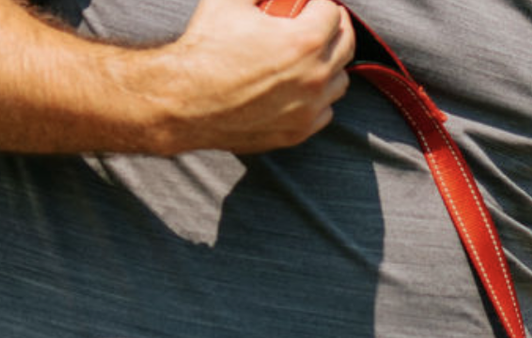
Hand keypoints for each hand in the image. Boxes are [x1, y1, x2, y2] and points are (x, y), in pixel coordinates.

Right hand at [137, 0, 352, 154]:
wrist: (184, 100)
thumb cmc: (205, 48)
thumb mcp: (230, 0)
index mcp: (304, 41)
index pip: (333, 12)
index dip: (320, 1)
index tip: (310, 2)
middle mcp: (315, 76)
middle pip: (347, 45)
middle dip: (335, 27)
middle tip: (317, 20)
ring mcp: (310, 107)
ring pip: (340, 80)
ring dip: (329, 63)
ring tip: (308, 54)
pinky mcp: (299, 130)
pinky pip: (325, 110)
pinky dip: (318, 96)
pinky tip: (299, 84)